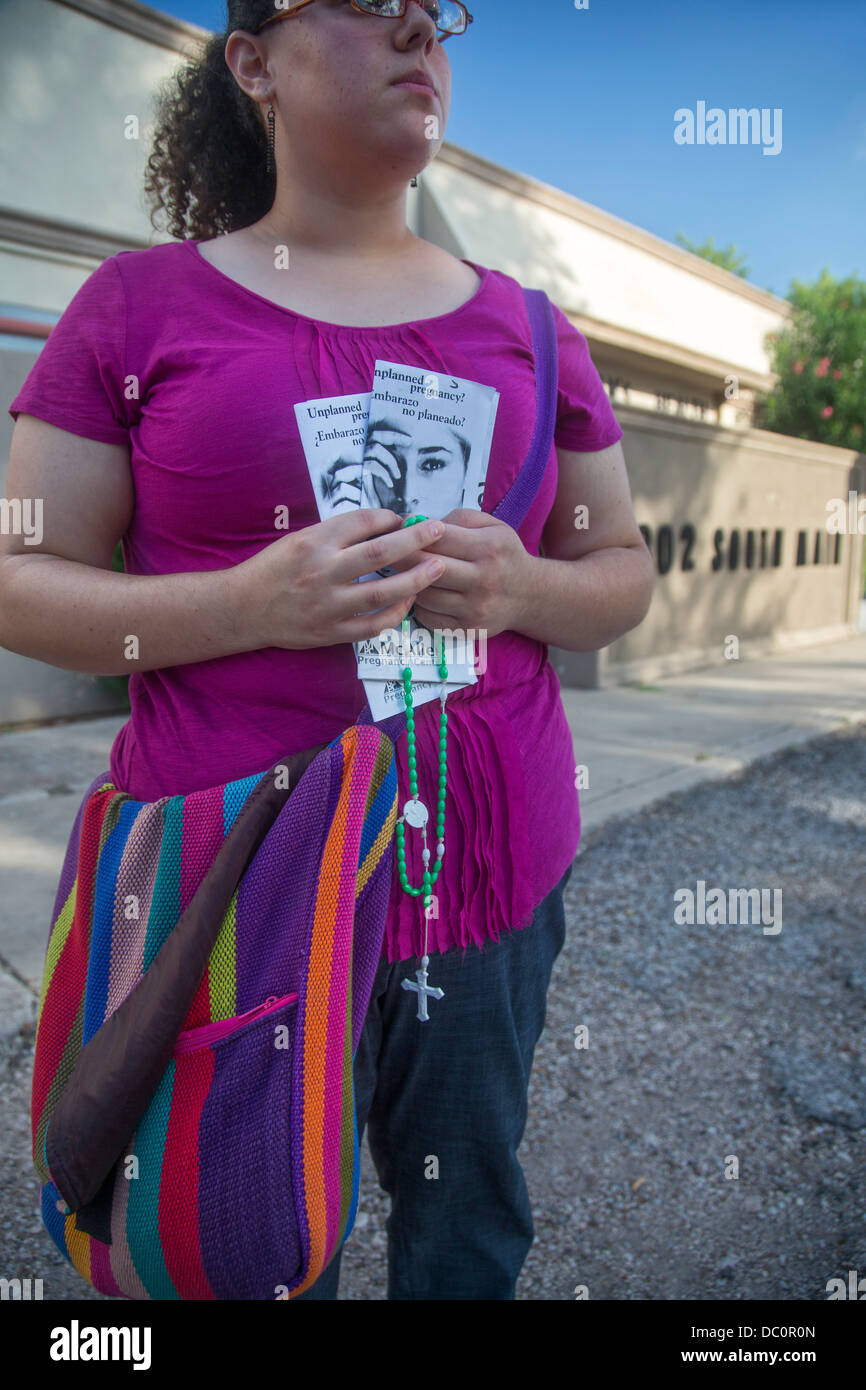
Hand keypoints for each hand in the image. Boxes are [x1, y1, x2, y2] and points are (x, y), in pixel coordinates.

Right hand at [230, 508, 445, 650]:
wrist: (242, 608)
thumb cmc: (273, 569)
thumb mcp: (299, 540)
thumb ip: (336, 534)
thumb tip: (382, 527)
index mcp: (313, 542)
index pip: (361, 523)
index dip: (389, 518)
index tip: (403, 518)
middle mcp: (322, 572)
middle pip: (379, 553)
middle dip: (415, 540)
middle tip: (439, 530)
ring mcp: (328, 605)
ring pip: (382, 593)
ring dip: (415, 579)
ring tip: (439, 568)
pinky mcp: (331, 632)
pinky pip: (373, 625)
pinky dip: (395, 614)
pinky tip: (410, 602)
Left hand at [392, 509, 531, 639]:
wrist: (530, 595)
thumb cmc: (504, 555)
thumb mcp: (492, 526)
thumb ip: (457, 519)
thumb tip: (418, 524)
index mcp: (489, 547)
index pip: (438, 537)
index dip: (412, 533)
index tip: (397, 531)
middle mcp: (484, 579)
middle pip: (427, 566)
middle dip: (401, 557)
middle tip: (388, 552)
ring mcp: (475, 607)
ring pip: (424, 594)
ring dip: (408, 583)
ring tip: (402, 573)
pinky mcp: (467, 628)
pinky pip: (427, 616)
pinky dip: (418, 605)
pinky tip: (420, 594)